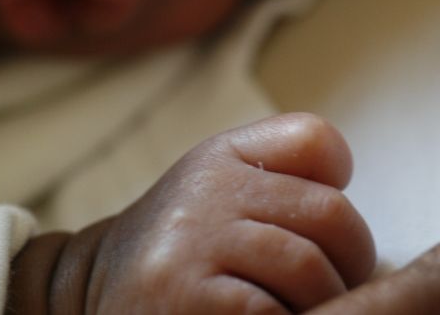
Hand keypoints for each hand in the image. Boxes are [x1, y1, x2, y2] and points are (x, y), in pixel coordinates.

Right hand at [7, 113, 375, 312]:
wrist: (89, 292)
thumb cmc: (180, 251)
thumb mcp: (217, 191)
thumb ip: (282, 174)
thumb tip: (348, 199)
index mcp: (221, 157)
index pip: (316, 143)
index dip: (339, 184)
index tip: (326, 227)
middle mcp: (205, 190)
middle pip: (331, 214)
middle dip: (351, 260)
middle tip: (333, 286)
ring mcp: (191, 244)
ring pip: (310, 269)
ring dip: (323, 303)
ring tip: (298, 310)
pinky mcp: (183, 298)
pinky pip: (272, 313)